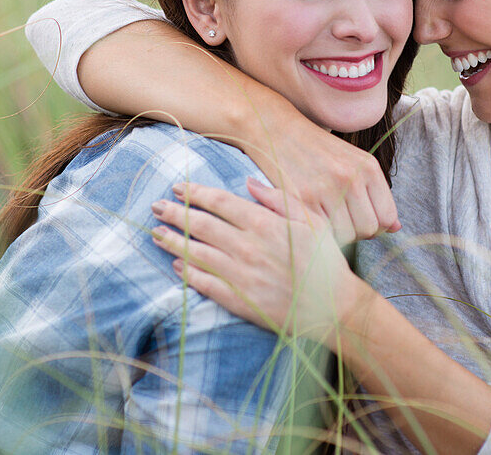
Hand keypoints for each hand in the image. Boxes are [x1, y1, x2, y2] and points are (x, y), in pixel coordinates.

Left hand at [150, 180, 363, 342]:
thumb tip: (248, 182)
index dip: (195, 193)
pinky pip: (205, 284)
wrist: (334, 308)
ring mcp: (240, 275)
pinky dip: (187, 274)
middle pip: (201, 225)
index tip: (178, 188)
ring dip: (173, 242)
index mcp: (264, 223)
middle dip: (175, 213)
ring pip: (196, 253)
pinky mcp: (238, 300)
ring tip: (156, 233)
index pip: (219, 202)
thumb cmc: (325, 261)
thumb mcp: (311, 220)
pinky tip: (175, 266)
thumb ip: (279, 198)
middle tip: (157, 206)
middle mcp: (247, 247)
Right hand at [239, 109, 400, 244]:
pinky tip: (307, 216)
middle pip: (368, 229)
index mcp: (368, 168)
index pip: (387, 217)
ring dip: (334, 233)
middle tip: (334, 217)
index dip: (373, 225)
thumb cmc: (314, 150)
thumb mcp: (351, 163)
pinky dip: (316, 231)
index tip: (355, 218)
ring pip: (346, 236)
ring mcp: (328, 189)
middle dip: (354, 231)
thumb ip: (374, 194)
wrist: (275, 130)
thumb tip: (396, 228)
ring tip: (320, 214)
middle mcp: (352, 178)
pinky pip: (321, 233)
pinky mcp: (303, 200)